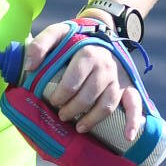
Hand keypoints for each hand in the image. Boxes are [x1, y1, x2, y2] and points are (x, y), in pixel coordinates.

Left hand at [22, 18, 133, 144]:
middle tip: (61, 114)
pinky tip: (128, 136)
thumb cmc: (76, 36)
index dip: (60, 95)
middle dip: (72, 109)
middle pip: (88, 96)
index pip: (73, 82)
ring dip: (92, 119)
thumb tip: (29, 67)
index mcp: (88, 54)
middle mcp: (106, 67)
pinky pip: (135, 105)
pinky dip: (133, 121)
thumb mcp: (56, 33)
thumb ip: (40, 45)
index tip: (52, 101)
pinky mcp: (128, 86)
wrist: (103, 30)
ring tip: (78, 127)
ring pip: (107, 105)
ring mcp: (118, 79)